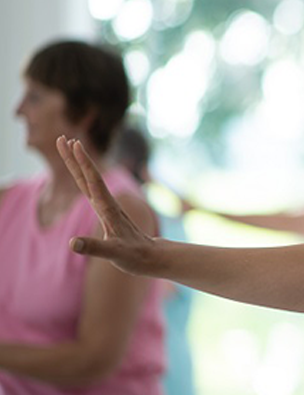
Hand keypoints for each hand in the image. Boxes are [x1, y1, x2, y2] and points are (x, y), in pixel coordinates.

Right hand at [56, 136, 158, 274]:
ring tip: (69, 146)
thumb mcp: (114, 254)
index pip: (93, 181)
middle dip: (74, 157)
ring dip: (77, 163)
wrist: (151, 257)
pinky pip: (90, 189)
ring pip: (88, 180)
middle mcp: (107, 203)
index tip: (75, 144)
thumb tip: (72, 243)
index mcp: (107, 208)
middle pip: (87, 175)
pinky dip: (82, 177)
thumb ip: (94, 248)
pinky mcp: (106, 212)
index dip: (83, 163)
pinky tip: (79, 173)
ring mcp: (106, 206)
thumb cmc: (134, 256)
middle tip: (62, 137)